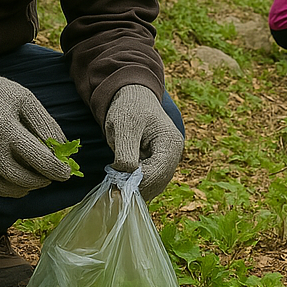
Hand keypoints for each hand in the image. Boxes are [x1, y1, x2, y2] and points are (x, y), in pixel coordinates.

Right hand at [0, 60, 71, 197]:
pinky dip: (12, 188)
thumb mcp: (26, 100)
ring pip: (8, 189)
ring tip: (39, 177)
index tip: (67, 173)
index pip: (37, 158)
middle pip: (23, 179)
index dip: (55, 169)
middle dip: (43, 180)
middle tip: (54, 175)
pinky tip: (22, 179)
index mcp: (5, 129)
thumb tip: (63, 149)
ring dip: (28, 187)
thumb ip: (46, 124)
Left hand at [106, 85, 183, 199]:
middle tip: (111, 189)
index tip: (114, 184)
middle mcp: (175, 154)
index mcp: (170, 143)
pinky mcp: (160, 164)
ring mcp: (168, 160)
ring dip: (135, 188)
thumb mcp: (124, 128)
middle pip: (157, 183)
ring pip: (153, 186)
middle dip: (135, 187)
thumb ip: (125, 155)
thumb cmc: (129, 108)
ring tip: (115, 183)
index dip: (136, 182)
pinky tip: (122, 179)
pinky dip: (136, 185)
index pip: (156, 173)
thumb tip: (125, 180)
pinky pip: (150, 182)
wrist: (132, 97)